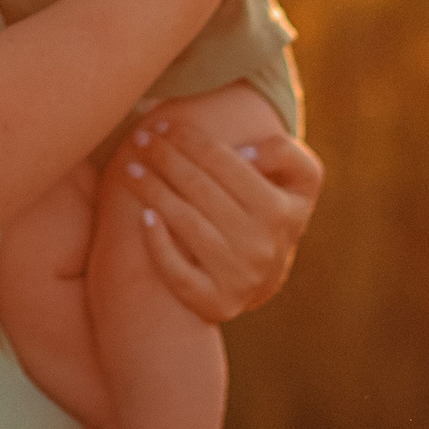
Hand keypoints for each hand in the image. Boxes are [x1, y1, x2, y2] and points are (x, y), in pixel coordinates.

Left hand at [122, 119, 323, 320]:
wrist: (264, 276)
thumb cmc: (271, 208)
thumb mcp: (298, 179)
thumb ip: (284, 152)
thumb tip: (244, 153)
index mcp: (284, 209)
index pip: (224, 162)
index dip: (189, 138)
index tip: (164, 125)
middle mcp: (263, 245)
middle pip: (201, 189)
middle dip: (165, 157)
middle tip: (139, 139)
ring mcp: (240, 278)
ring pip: (187, 224)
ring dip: (153, 190)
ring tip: (130, 168)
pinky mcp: (217, 303)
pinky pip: (179, 273)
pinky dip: (159, 244)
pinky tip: (144, 216)